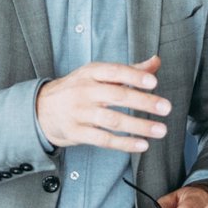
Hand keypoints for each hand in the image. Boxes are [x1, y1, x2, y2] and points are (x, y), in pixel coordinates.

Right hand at [35, 55, 169, 153]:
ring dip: (139, 126)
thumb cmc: (78, 88)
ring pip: (113, 120)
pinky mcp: (76, 132)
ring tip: (160, 130)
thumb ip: (129, 70)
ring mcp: (79, 113)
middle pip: (117, 96)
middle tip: (165, 107)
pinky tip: (142, 145)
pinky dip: (124, 143)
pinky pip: (103, 139)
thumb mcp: (98, 74)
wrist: (41, 108)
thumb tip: (156, 62)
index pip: (115, 72)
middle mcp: (85, 91)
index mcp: (91, 73)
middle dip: (143, 102)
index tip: (154, 82)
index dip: (134, 76)